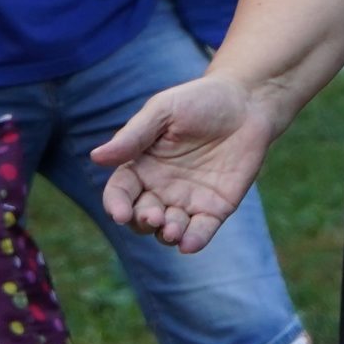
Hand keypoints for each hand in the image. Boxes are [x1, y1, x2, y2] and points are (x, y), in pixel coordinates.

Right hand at [92, 75, 274, 253]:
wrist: (247, 102)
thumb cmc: (200, 100)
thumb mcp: (164, 110)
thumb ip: (134, 135)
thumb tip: (96, 157)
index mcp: (141, 166)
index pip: (120, 192)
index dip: (116, 205)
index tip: (120, 213)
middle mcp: (160, 188)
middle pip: (140, 217)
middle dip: (143, 221)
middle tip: (154, 216)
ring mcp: (188, 200)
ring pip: (168, 229)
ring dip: (167, 234)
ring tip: (173, 229)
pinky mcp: (216, 207)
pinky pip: (201, 231)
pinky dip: (194, 241)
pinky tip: (189, 243)